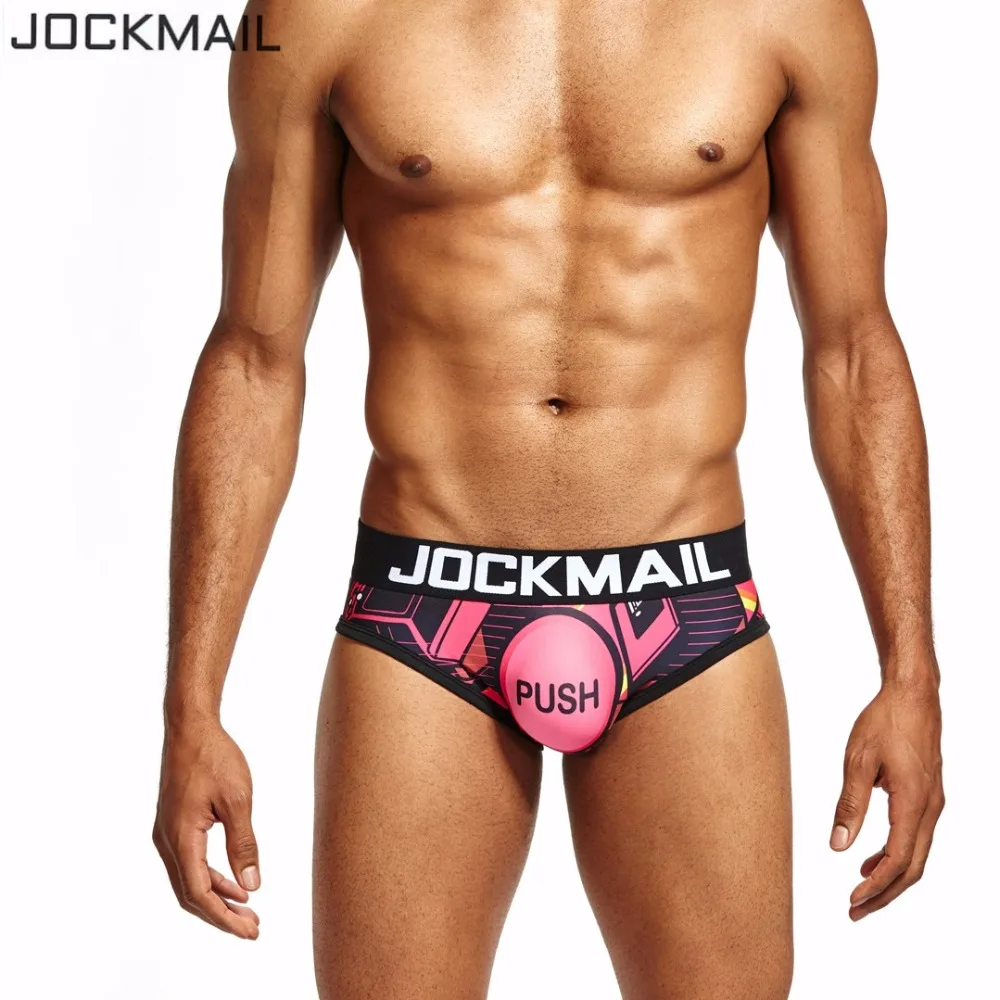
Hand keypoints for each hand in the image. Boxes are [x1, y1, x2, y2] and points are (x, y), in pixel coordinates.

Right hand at [153, 719, 260, 937]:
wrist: (191, 727)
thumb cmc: (214, 757)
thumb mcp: (238, 800)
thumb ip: (244, 844)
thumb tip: (252, 885)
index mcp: (180, 838)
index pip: (200, 893)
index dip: (225, 917)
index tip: (250, 930)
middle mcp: (167, 841)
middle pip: (191, 894)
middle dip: (221, 914)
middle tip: (253, 928)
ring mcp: (167, 833)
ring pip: (189, 879)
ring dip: (217, 896)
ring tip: (247, 909)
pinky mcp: (174, 824)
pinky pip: (190, 862)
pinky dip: (211, 876)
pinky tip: (234, 880)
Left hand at [830, 674, 942, 919]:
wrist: (913, 695)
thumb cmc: (884, 721)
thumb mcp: (857, 760)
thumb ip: (849, 805)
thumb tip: (837, 846)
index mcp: (914, 802)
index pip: (897, 860)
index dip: (875, 886)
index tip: (852, 901)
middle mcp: (930, 808)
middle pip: (912, 867)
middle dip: (885, 894)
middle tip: (855, 912)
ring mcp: (933, 803)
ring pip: (917, 855)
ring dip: (890, 877)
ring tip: (860, 891)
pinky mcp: (928, 796)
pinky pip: (916, 837)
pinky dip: (896, 855)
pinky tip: (871, 858)